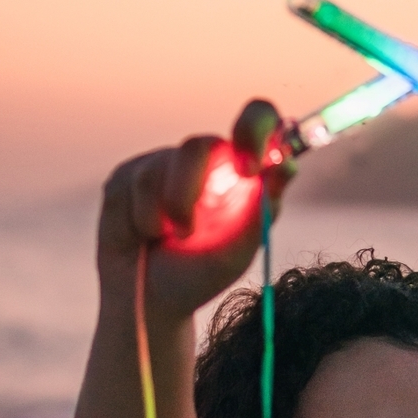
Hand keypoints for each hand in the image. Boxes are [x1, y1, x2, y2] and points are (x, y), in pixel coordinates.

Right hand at [96, 99, 293, 316]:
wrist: (150, 299)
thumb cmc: (201, 273)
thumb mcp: (239, 248)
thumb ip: (262, 207)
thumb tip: (287, 165)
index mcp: (241, 169)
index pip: (259, 119)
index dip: (254, 129)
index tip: (248, 168)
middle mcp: (206, 159)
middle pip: (199, 145)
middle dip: (188, 195)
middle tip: (187, 233)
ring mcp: (165, 162)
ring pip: (160, 169)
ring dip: (164, 218)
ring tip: (167, 239)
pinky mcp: (130, 173)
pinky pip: (132, 182)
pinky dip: (141, 220)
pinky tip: (143, 234)